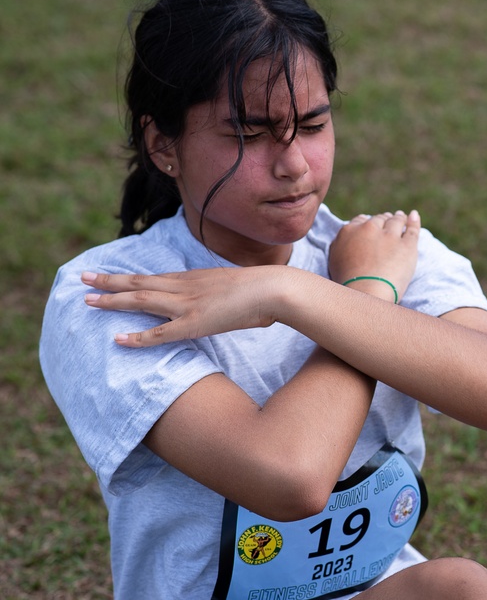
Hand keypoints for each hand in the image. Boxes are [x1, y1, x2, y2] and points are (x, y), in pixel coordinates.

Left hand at [81, 266, 296, 346]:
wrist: (274, 288)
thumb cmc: (264, 290)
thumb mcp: (236, 287)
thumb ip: (223, 294)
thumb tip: (226, 302)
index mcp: (195, 278)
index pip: (155, 277)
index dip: (131, 276)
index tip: (111, 274)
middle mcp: (185, 287)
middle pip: (139, 282)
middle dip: (110, 280)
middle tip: (84, 277)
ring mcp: (187, 304)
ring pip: (141, 300)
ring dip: (112, 299)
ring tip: (88, 300)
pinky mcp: (194, 323)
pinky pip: (159, 332)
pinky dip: (137, 336)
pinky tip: (118, 338)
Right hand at [329, 210, 419, 300]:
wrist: (365, 293)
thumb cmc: (347, 282)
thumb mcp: (334, 259)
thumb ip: (341, 243)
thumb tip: (348, 235)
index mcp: (350, 231)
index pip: (361, 220)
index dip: (368, 223)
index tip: (373, 226)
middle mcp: (369, 228)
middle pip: (379, 219)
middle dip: (383, 220)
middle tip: (388, 220)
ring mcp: (389, 236)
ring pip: (396, 221)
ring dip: (399, 218)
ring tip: (402, 218)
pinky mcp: (407, 245)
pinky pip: (412, 229)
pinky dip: (413, 221)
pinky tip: (413, 216)